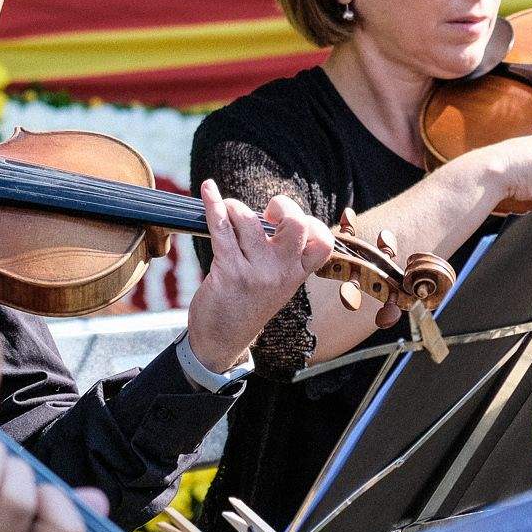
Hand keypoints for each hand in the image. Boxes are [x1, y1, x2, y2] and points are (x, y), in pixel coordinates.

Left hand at [185, 182, 334, 372]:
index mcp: (297, 275)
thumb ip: (283, 257)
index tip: (288, 225)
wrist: (221, 341)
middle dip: (282, 206)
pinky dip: (213, 204)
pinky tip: (208, 189)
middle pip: (296, 224)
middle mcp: (282, 273)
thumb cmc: (247, 307)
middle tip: (267, 214)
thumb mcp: (277, 286)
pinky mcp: (229, 271)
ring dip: (234, 207)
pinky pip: (221, 228)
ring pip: (249, 221)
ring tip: (227, 211)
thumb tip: (274, 217)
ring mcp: (256, 272)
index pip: (322, 242)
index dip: (311, 223)